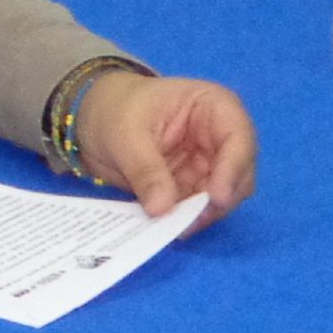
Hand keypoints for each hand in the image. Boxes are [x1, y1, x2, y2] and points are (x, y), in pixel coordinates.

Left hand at [73, 69, 256, 227]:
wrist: (94, 115)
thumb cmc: (114, 109)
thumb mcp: (124, 135)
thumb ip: (146, 171)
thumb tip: (162, 210)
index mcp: (213, 105)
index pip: (238, 138)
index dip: (233, 169)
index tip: (217, 198)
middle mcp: (220, 136)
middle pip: (238, 173)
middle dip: (218, 200)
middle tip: (190, 222)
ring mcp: (210, 163)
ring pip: (222, 197)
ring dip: (202, 213)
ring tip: (175, 226)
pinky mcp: (194, 185)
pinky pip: (199, 207)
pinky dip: (188, 218)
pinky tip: (170, 226)